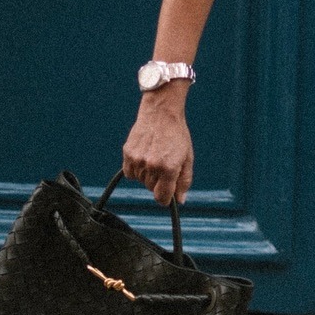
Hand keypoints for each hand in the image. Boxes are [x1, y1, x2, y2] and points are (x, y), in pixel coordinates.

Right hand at [122, 90, 193, 205]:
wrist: (161, 113)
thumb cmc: (177, 135)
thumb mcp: (187, 158)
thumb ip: (184, 181)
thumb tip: (180, 201)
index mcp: (169, 168)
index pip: (162, 198)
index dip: (166, 198)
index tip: (167, 194)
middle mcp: (152, 166)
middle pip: (152, 189)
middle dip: (159, 182)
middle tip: (164, 164)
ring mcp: (138, 160)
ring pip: (140, 181)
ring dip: (147, 175)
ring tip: (155, 157)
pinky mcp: (128, 154)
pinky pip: (130, 173)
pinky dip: (136, 170)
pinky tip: (144, 157)